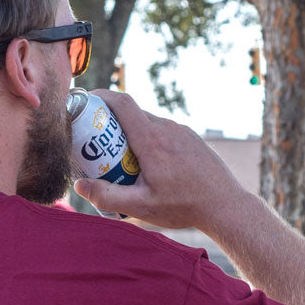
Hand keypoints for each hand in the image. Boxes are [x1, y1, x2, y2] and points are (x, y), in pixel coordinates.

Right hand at [72, 90, 249, 234]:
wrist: (225, 205)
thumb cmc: (183, 206)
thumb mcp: (140, 206)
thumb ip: (107, 197)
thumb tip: (79, 186)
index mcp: (151, 140)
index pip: (122, 103)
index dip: (101, 97)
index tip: (86, 103)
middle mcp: (167, 128)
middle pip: (131, 114)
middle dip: (109, 124)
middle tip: (95, 146)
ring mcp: (181, 131)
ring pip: (147, 123)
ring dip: (129, 135)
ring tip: (122, 161)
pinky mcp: (190, 138)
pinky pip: (162, 132)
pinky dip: (148, 141)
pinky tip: (148, 167)